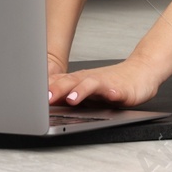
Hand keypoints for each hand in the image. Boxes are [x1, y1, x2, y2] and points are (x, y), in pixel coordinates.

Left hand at [47, 56, 162, 108]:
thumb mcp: (87, 88)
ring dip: (80, 91)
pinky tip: (109, 96)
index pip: (58, 83)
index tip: (29, 97)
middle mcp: (90, 80)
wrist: (141, 72)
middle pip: (71, 82)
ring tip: (72, 99)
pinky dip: (111, 93)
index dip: (44, 89)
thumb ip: (67, 92)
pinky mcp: (122, 90)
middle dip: (57, 89)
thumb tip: (45, 99)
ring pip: (91, 84)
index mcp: (79, 80)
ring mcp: (106, 83)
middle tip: (45, 98)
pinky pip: (116, 91)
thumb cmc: (113, 82)